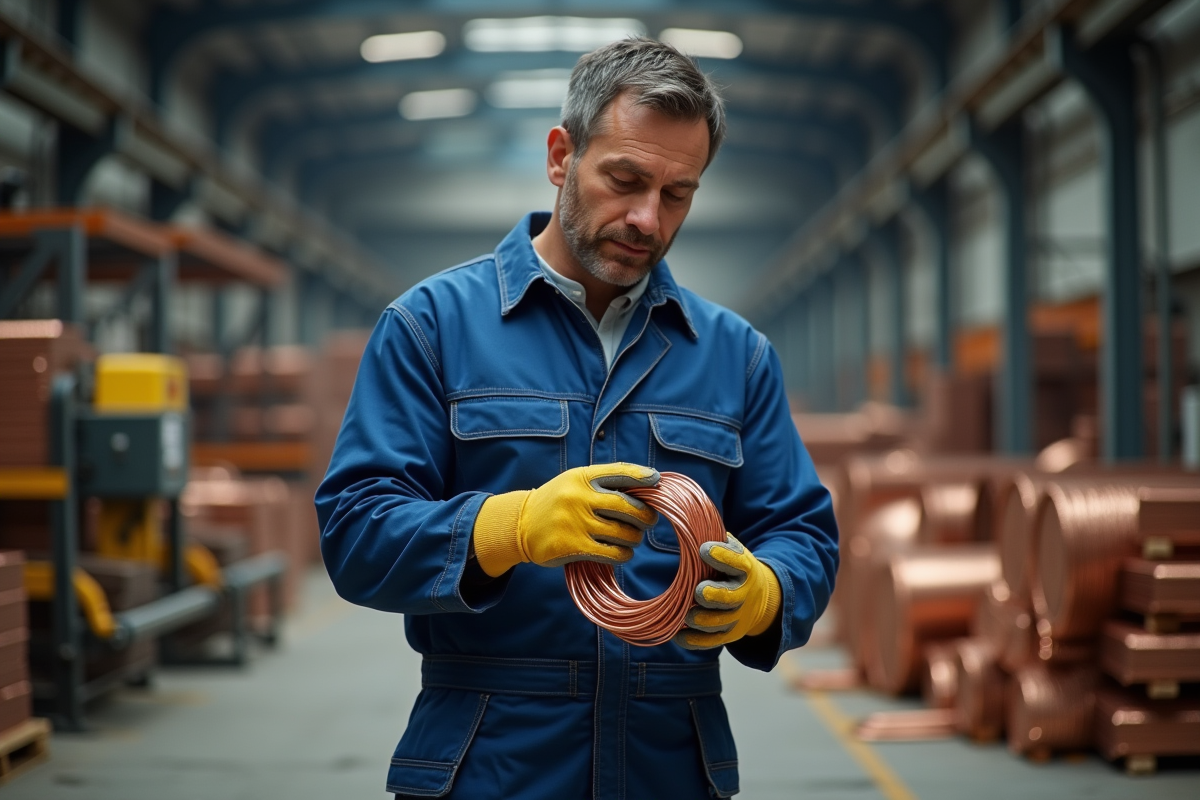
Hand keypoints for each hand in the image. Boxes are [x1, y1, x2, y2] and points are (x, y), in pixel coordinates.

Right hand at [472, 463, 659, 576]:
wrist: (521, 524)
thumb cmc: (558, 502)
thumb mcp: (576, 482)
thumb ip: (605, 483)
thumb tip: (649, 483)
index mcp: (582, 477)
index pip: (619, 473)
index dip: (642, 477)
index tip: (656, 481)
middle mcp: (579, 497)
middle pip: (629, 507)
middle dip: (645, 517)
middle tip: (648, 522)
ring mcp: (575, 522)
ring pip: (624, 533)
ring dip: (634, 539)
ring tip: (631, 539)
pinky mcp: (573, 546)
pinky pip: (612, 553)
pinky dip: (623, 554)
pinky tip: (621, 552)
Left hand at [674, 534, 781, 649]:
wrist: (759, 596)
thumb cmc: (734, 567)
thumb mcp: (733, 549)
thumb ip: (717, 539)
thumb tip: (689, 517)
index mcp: (745, 568)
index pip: (737, 562)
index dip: (722, 556)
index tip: (703, 549)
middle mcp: (742, 594)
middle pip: (730, 598)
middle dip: (715, 595)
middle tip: (700, 591)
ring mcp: (736, 616)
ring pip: (720, 623)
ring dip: (703, 620)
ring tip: (688, 616)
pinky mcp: (727, 634)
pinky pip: (711, 641)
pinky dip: (694, 641)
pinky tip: (677, 635)